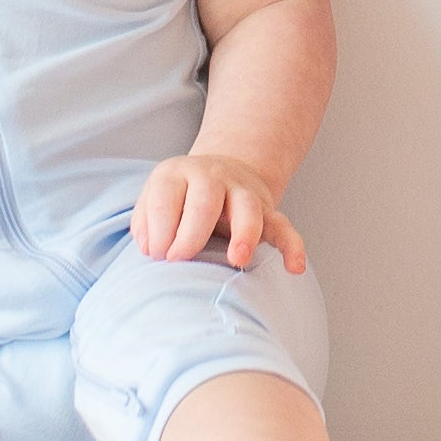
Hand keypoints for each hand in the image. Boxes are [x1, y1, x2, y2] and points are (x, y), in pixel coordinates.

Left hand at [135, 149, 309, 272]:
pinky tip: (294, 268)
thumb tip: (152, 250)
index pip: (166, 199)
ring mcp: (243, 192)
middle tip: (178, 261)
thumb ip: (146, 223)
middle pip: (205, 200)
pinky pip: (283, 226)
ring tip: (238, 260)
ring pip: (248, 208)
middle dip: (191, 234)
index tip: (155, 256)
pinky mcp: (267, 210)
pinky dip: (292, 245)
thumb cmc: (179, 198)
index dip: (158, 230)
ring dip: (244, 233)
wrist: (219, 172)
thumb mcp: (153, 199)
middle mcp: (212, 177)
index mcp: (177, 174)